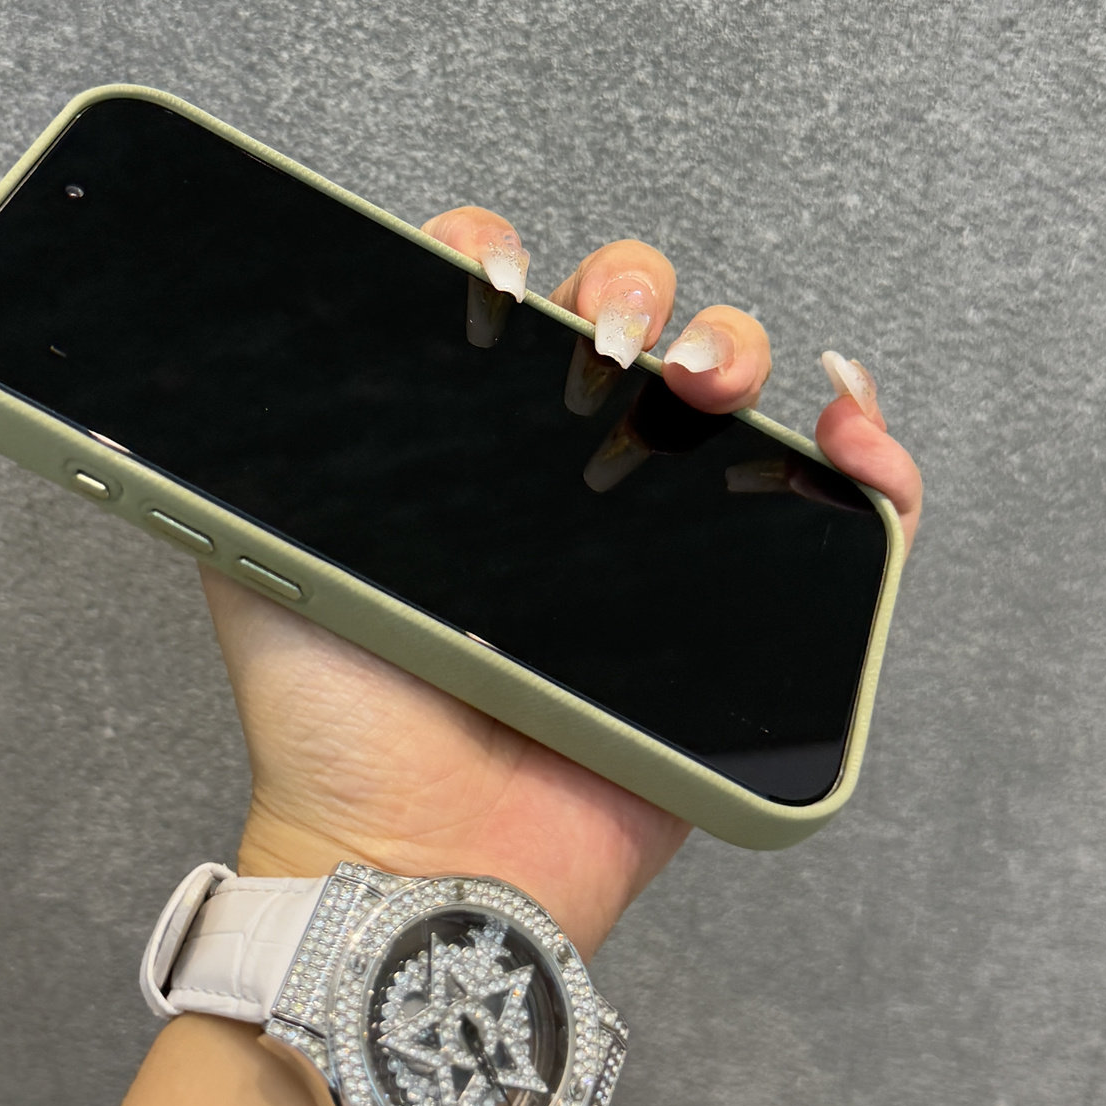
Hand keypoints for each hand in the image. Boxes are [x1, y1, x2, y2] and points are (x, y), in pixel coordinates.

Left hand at [202, 207, 922, 955]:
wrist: (415, 849)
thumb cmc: (332, 716)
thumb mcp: (263, 551)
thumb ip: (260, 453)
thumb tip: (241, 354)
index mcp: (457, 443)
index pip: (500, 302)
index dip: (507, 256)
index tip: (498, 286)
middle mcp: (555, 471)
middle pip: (624, 320)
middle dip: (633, 287)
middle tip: (609, 343)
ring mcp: (649, 534)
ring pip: (723, 389)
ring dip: (735, 342)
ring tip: (706, 379)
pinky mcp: (727, 605)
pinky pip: (829, 511)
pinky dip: (865, 459)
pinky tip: (845, 433)